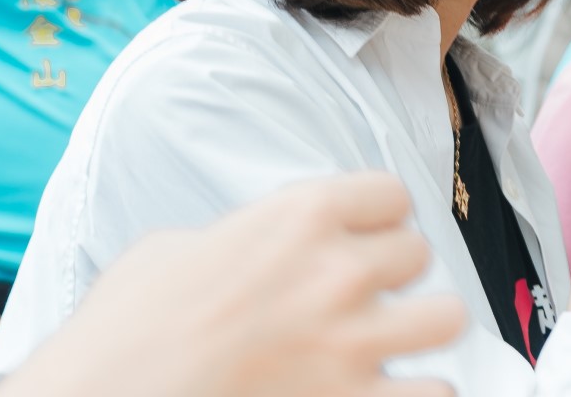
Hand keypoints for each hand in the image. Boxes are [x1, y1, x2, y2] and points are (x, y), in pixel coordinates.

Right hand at [0, 173, 464, 396]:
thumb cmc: (123, 331)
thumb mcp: (175, 249)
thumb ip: (242, 238)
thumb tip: (255, 248)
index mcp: (300, 217)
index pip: (390, 195)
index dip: (375, 219)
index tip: (360, 236)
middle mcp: (339, 270)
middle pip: (417, 254)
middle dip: (390, 278)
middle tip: (358, 300)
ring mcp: (351, 342)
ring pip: (447, 318)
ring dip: (421, 332)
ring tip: (391, 345)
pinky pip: (436, 394)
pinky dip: (423, 394)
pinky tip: (395, 393)